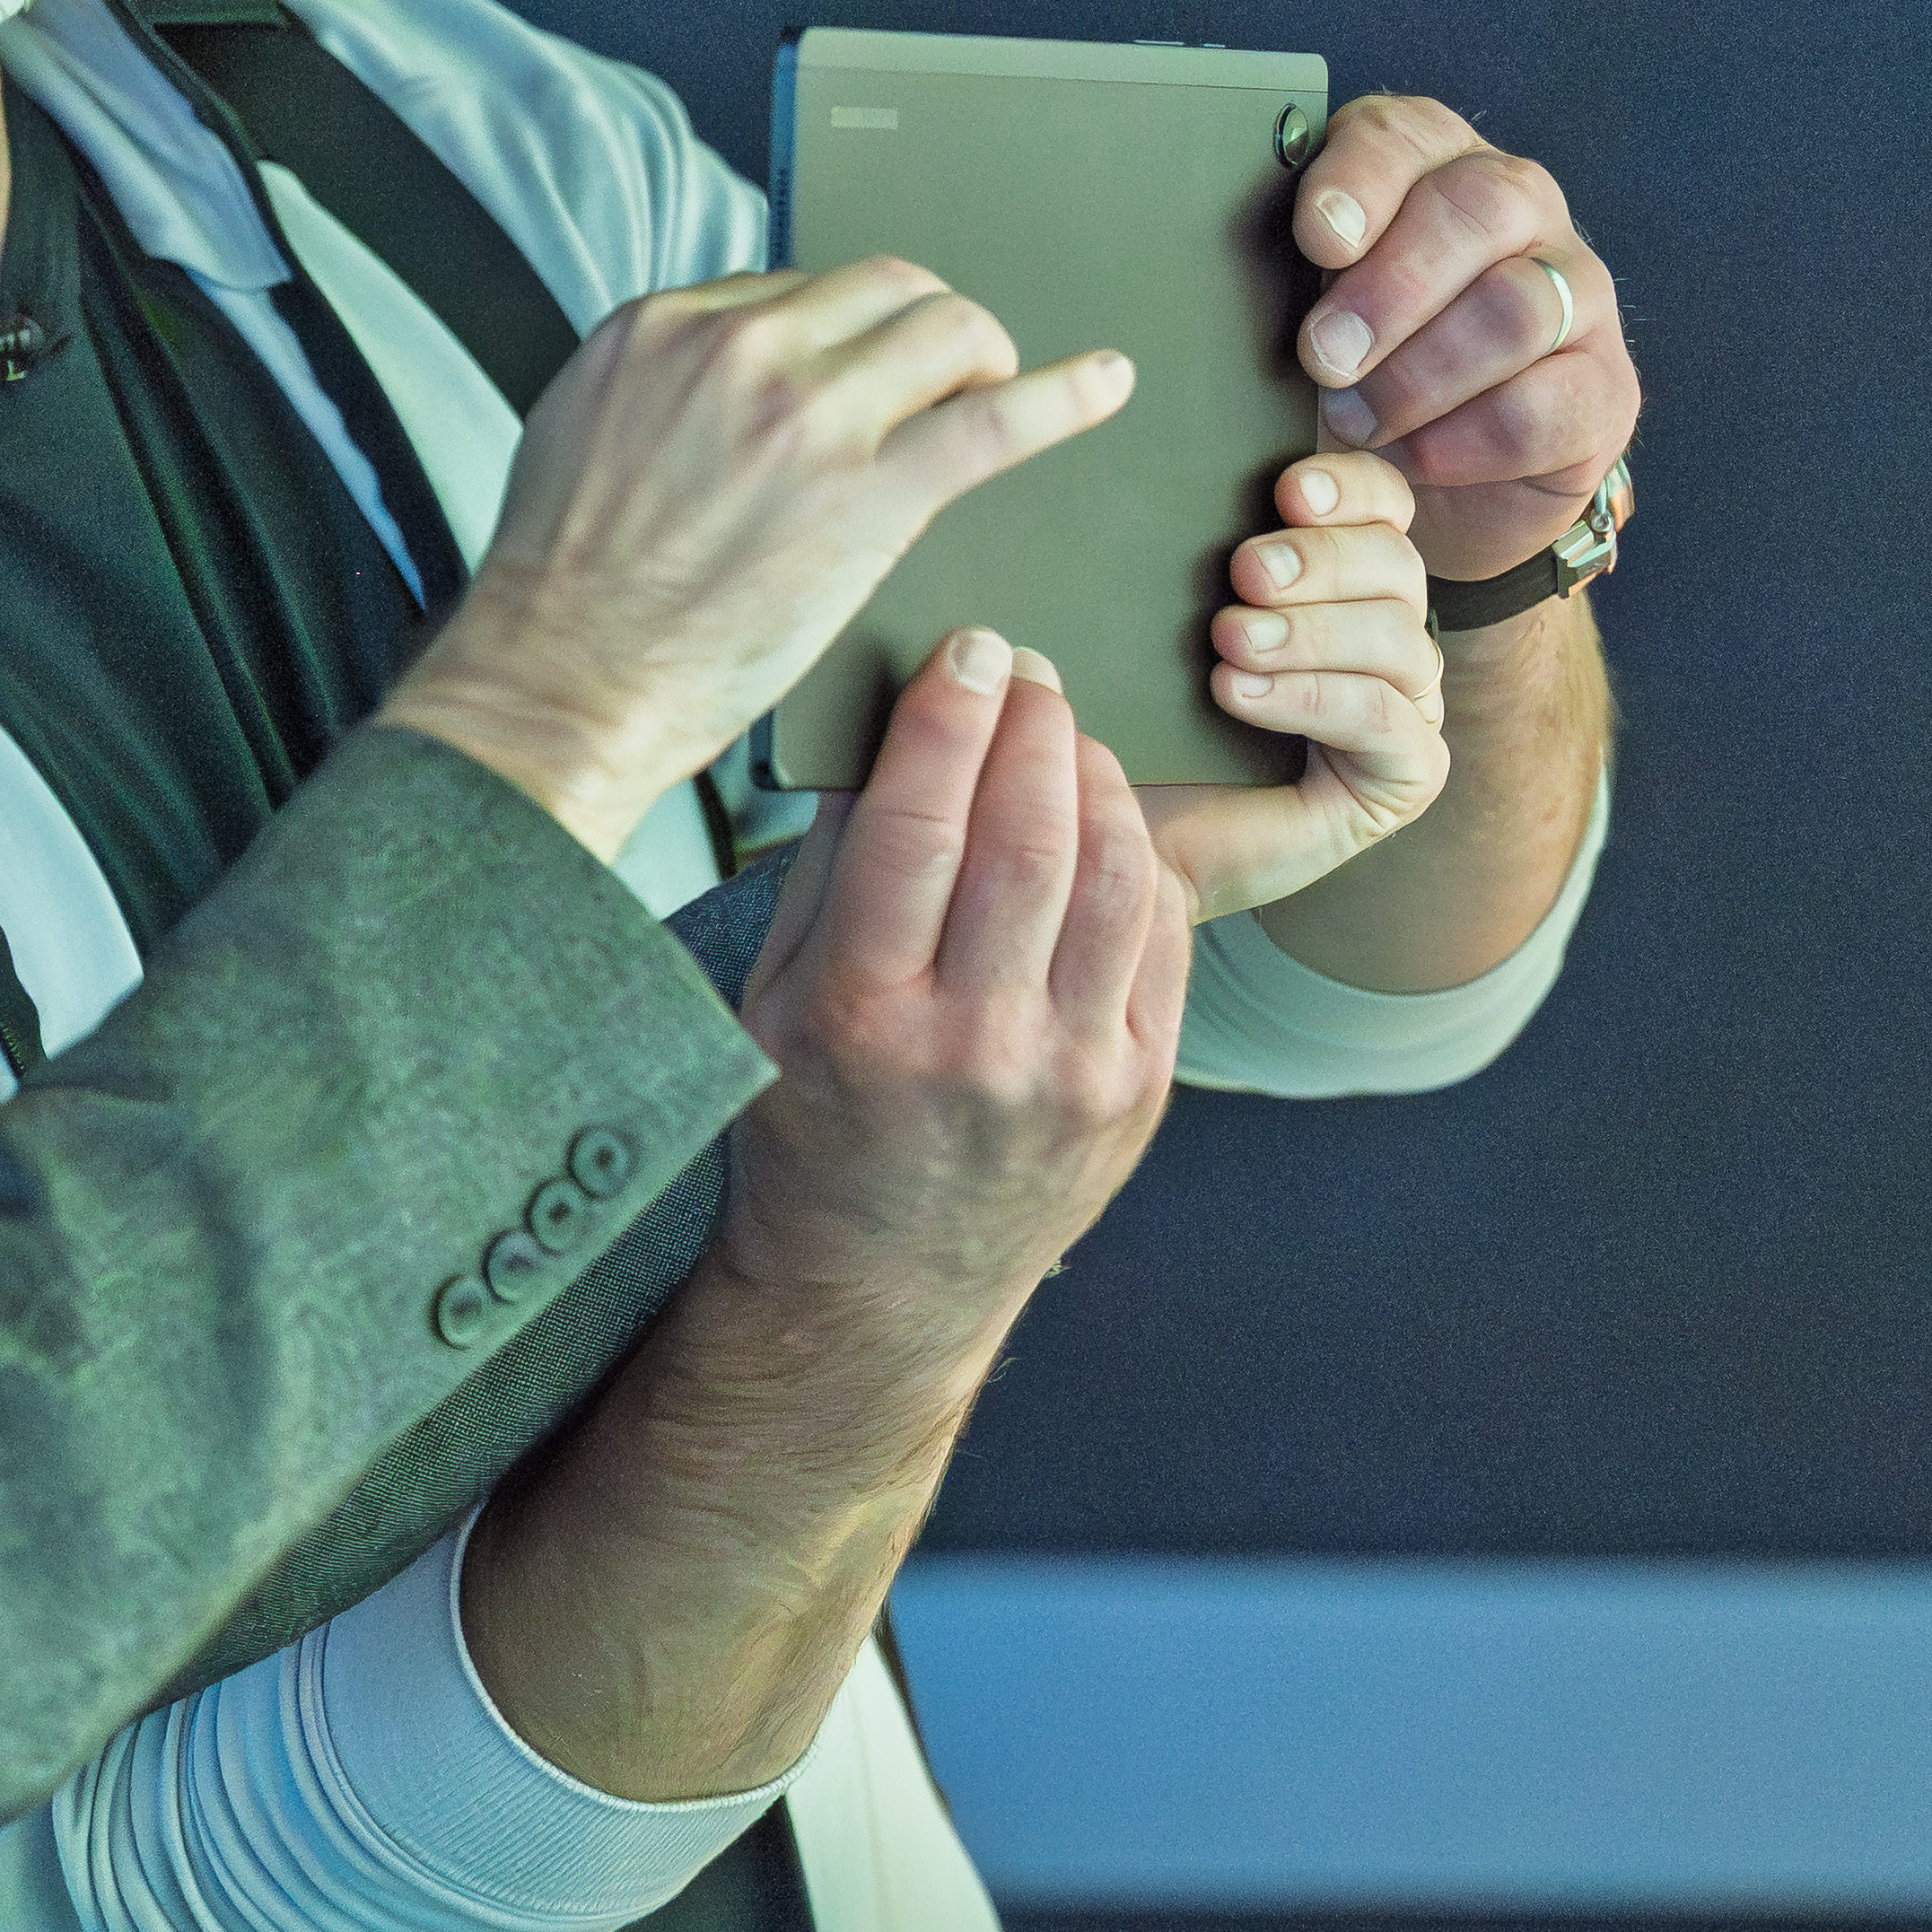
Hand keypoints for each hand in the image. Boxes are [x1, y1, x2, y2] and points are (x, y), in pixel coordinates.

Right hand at [384, 259, 1131, 858]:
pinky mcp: (867, 492)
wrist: (559, 678)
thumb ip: (666, 382)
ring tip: (994, 392)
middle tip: (946, 374)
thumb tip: (726, 373)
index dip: (844, 332)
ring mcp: (808, 415)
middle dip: (927, 324)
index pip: (800, 287)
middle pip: (886, 285)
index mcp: (666, 326)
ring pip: (946, 327)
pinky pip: (992, 420)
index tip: (864, 366)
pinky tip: (1105, 384)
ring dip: (984, 356)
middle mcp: (740, 349)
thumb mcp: (588, 429)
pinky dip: (1064, 393)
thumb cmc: (566, 583)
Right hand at [711, 630, 1191, 1376]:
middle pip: (1027, 838)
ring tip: (1068, 731)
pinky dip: (1137, 855)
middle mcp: (969, 1049)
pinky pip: (1160, 939)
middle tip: (1026, 665)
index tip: (966, 644)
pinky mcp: (1136, 1093)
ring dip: (1097, 776)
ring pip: (1114, 876)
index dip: (947, 718)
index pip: (915, 829)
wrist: (881, 1287)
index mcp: (856, 1018)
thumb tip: (889, 725)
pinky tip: (1105, 817)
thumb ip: (830, 869)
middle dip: (1033, 724)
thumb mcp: (772, 1001)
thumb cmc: (812, 1126)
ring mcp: (1066, 1077)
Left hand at [1141, 448, 1450, 918]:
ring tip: (1228, 641)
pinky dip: (1315, 698)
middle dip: (1322, 560)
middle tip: (1243, 574)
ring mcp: (1404, 708)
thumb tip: (1166, 451)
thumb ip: (1193, 539)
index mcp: (1341, 577)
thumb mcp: (1158, 612)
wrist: (1102, 834)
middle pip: (1397, 563)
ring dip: (1310, 631)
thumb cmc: (1126, 714)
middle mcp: (1384, 638)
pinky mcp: (1403, 777)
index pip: (1385, 506)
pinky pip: (1389, 721)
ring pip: (1400, 637)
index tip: (1287, 490)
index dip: (1351, 486)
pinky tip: (1240, 695)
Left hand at [1286, 96, 1636, 585]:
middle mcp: (1520, 208)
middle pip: (1479, 210)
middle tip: (1324, 357)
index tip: (1317, 240)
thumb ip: (1289, 276)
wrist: (1441, 480)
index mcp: (1433, 161)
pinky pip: (1547, 405)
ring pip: (1518, 308)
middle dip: (1392, 289)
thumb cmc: (1358, 367)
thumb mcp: (1311, 307)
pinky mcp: (1606, 388)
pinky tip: (1415, 461)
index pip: (1405, 136)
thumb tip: (1216, 278)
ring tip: (1355, 422)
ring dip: (1422, 374)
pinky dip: (1469, 440)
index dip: (1361, 183)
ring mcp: (1579, 294)